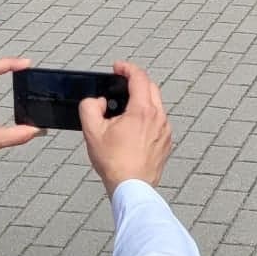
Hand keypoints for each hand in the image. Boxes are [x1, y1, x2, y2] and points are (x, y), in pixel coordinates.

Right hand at [79, 60, 173, 193]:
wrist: (132, 188)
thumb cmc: (114, 162)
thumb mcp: (92, 131)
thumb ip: (90, 107)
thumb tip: (97, 101)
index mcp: (142, 111)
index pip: (139, 78)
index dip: (127, 68)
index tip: (117, 68)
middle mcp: (158, 117)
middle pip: (151, 88)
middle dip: (136, 81)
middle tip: (121, 84)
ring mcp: (165, 130)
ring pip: (156, 105)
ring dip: (142, 100)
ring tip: (124, 109)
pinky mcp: (166, 142)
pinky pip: (158, 121)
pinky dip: (147, 117)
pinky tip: (133, 128)